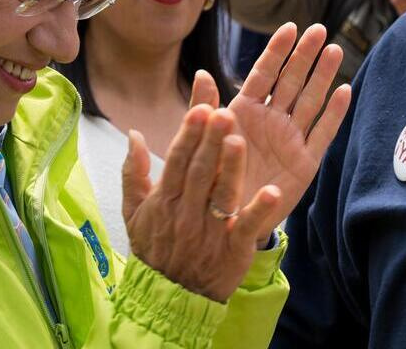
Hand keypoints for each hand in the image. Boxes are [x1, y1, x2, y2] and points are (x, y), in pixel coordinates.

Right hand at [122, 106, 283, 301]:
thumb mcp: (134, 212)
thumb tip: (135, 134)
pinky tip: (272, 192)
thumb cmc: (154, 248)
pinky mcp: (232, 250)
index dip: (189, 134)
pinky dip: (258, 211)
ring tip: (238, 142)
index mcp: (165, 200)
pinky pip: (245, 228)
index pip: (177, 160)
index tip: (201, 108)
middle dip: (211, 141)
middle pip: (200, 172)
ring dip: (230, 168)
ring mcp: (210, 231)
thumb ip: (133, 172)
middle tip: (224, 112)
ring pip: (221, 195)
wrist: (169, 297)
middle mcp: (186, 212)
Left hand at [189, 23, 351, 243]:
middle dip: (305, 55)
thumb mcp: (201, 142)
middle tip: (319, 30)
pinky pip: (323, 134)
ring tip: (334, 50)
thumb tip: (202, 72)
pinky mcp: (304, 163)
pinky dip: (334, 113)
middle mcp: (270, 121)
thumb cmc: (210, 179)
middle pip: (291, 81)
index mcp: (245, 111)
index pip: (264, 74)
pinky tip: (345, 90)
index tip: (290, 27)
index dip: (277, 51)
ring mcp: (289, 140)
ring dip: (323, 76)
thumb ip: (204, 107)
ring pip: (310, 101)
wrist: (223, 221)